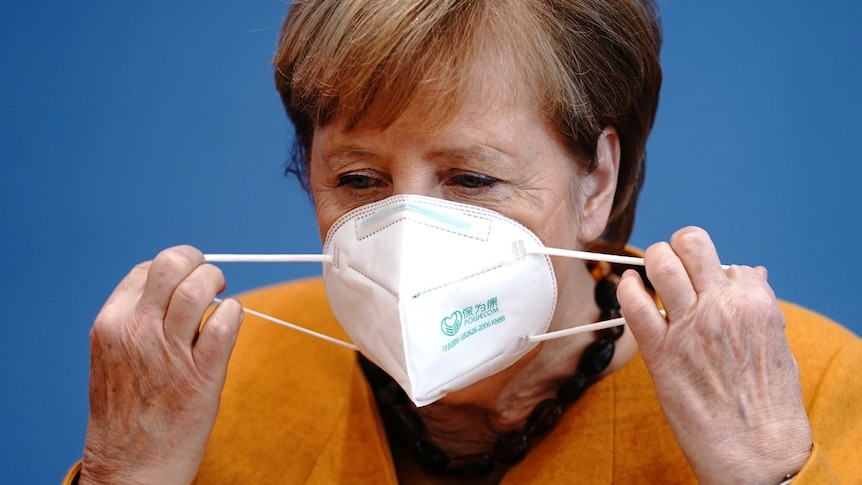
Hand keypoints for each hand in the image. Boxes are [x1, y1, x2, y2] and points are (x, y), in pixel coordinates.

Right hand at [80, 246, 243, 483]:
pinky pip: (225, 324)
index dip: (174, 268)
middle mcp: (136, 332)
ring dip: (218, 284)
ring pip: (199, 289)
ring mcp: (168, 353)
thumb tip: (172, 295)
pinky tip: (232, 321)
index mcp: (111, 326)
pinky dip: (234, 314)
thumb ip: (136, 326)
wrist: (131, 471)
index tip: (186, 279)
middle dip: (198, 263)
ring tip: (223, 296)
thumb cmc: (127, 418)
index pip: (145, 270)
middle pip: (171, 265)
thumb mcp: (113, 361)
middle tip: (211, 280)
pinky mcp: (201, 376)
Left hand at [617, 227, 811, 484]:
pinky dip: (626, 289)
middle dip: (678, 247)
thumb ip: (758, 306)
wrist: (755, 451)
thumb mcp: (776, 344)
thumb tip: (750, 273)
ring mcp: (689, 325)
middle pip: (691, 243)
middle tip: (673, 264)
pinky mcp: (660, 349)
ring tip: (650, 274)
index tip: (707, 288)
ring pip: (660, 261)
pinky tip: (627, 289)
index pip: (728, 262)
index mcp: (755, 301)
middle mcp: (721, 305)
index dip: (714, 274)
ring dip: (652, 261)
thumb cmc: (768, 403)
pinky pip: (633, 303)